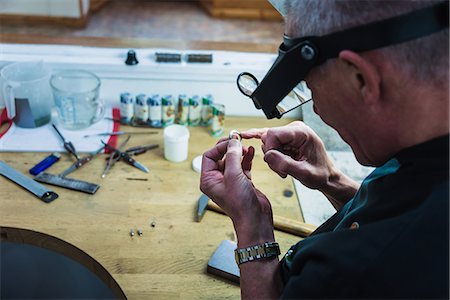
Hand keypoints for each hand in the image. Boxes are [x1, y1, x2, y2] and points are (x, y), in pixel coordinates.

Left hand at [200, 139, 274, 246]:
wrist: (255, 219)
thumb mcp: (233, 176)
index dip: (219, 147)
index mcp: (208, 180)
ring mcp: (230, 181)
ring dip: (239, 152)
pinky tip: (251, 152)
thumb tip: (232, 141)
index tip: (231, 141)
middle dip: (230, 148)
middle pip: (220, 156)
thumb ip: (233, 156)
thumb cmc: (240, 204)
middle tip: (238, 140)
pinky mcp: (242, 182)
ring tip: (246, 146)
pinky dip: (246, 158)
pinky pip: (242, 165)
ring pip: (232, 160)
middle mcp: (217, 180)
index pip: (209, 156)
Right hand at [242, 121, 358, 208]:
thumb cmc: (320, 174)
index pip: (273, 134)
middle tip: (282, 169)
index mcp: (302, 132)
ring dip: (272, 158)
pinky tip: (247, 134)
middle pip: (268, 138)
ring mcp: (289, 132)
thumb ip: (285, 164)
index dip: (270, 150)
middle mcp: (295, 128)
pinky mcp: (285, 137)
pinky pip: (268, 136)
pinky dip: (258, 137)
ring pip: (267, 142)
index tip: (276, 163)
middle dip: (271, 156)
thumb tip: (268, 155)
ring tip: (285, 167)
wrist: (326, 176)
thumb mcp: (304, 173)